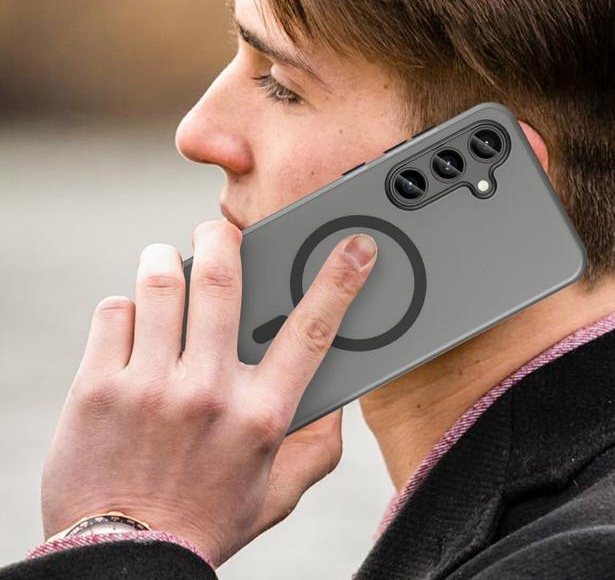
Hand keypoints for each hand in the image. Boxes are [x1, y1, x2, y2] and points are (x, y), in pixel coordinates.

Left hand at [40, 220, 376, 566]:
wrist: (126, 561)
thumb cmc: (205, 521)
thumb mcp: (278, 490)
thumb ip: (317, 445)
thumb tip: (336, 397)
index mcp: (261, 414)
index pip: (311, 330)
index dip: (339, 280)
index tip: (355, 246)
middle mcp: (209, 392)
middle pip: (223, 280)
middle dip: (223, 238)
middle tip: (219, 230)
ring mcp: (150, 387)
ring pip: (162, 283)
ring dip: (166, 260)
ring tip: (167, 264)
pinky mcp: (98, 389)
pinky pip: (116, 312)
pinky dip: (127, 306)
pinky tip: (133, 323)